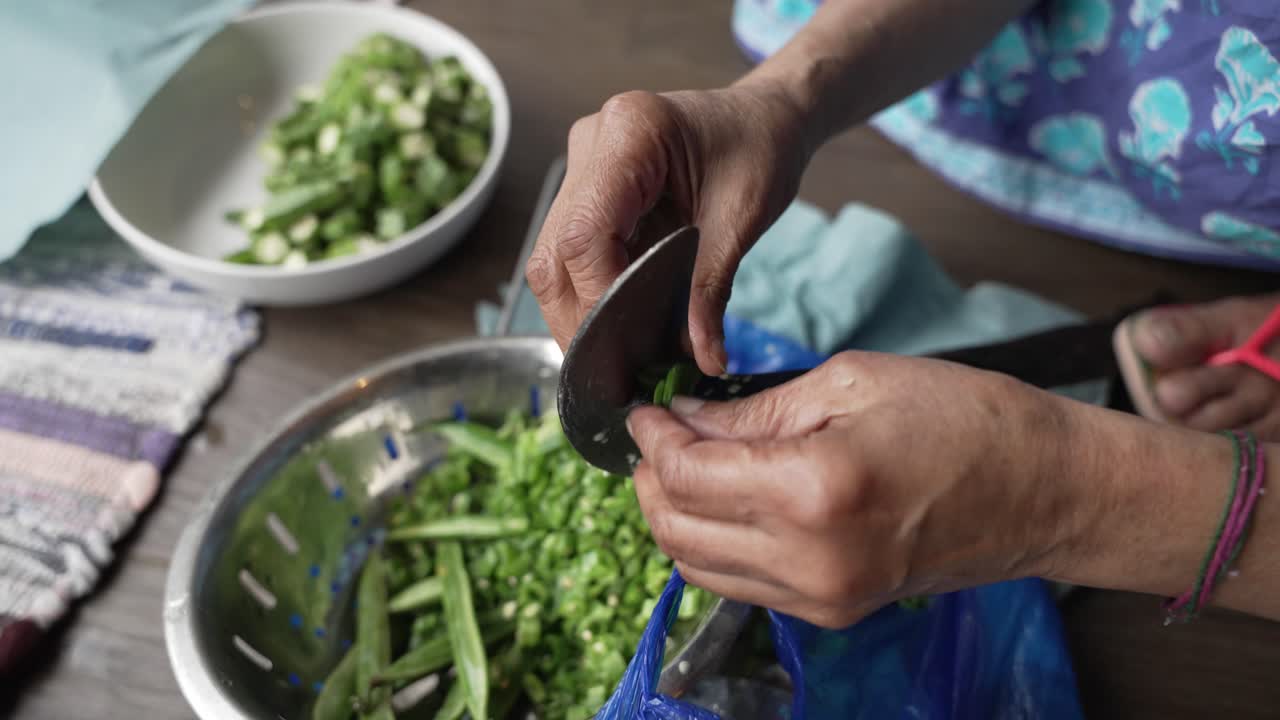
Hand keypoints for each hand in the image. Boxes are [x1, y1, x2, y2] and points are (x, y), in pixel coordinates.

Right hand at [525, 82, 811, 374]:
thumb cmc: (761, 150)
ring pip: (552, 258)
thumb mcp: (744, 219)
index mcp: (629, 132)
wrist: (765, 119)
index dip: (599, 297)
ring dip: (578, 312)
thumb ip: (712, 289)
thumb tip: (703, 360)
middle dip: (579, 318)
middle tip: (614, 371)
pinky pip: (570, 254)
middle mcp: (591, 144)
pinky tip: (617, 328)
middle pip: (554, 251)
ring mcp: (582, 167)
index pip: (585, 233)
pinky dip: (588, 295)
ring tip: (616, 357)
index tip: (628, 346)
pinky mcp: (587, 191)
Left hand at [625, 352, 1072, 627]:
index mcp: (812, 490)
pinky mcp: (832, 612)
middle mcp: (809, 560)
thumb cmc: (965, 419)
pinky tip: (726, 500)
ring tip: (685, 464)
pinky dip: (714, 543)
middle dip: (649, 479)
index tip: (645, 410)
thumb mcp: (850, 384)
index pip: (684, 475)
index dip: (650, 438)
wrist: (1045, 490)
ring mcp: (821, 598)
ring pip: (697, 567)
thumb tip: (681, 421)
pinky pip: (740, 584)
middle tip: (659, 435)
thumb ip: (751, 411)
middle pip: (676, 530)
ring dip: (673, 515)